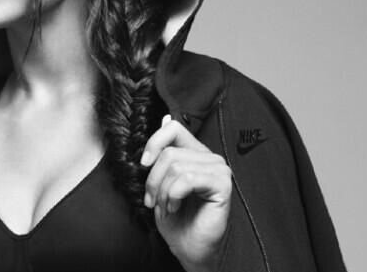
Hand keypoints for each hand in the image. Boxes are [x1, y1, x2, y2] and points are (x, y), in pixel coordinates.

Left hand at [141, 115, 231, 271]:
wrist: (188, 248)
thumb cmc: (176, 218)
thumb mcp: (161, 182)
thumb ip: (164, 152)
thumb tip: (166, 118)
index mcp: (195, 152)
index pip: (174, 128)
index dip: (154, 142)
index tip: (143, 164)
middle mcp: (209, 158)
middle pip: (169, 153)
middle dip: (153, 180)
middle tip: (154, 201)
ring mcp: (219, 170)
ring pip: (176, 166)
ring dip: (163, 192)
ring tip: (167, 207)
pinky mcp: (223, 184)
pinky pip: (187, 179)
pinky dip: (173, 195)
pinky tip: (176, 208)